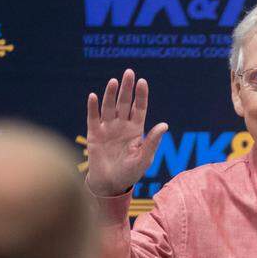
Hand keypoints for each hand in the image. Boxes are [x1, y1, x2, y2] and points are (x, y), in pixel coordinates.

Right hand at [84, 68, 168, 195]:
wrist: (110, 185)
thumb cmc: (130, 173)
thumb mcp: (144, 158)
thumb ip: (152, 141)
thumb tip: (164, 125)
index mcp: (136, 130)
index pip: (139, 108)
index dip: (141, 95)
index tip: (142, 82)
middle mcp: (121, 125)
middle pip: (124, 103)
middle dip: (127, 88)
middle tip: (129, 72)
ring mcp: (107, 128)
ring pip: (109, 107)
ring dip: (111, 94)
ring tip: (114, 82)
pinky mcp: (94, 134)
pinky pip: (93, 118)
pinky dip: (92, 107)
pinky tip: (93, 96)